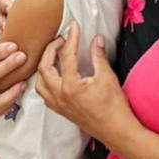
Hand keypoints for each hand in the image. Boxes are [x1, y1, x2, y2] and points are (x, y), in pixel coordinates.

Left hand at [36, 21, 140, 147]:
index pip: (67, 55)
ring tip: (54, 55)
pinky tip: (54, 76)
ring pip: (40, 82)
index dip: (71, 38)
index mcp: (70, 86)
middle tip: (61, 40)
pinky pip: (45, 94)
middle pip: (45, 67)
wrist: (117, 132)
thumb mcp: (107, 77)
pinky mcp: (61, 111)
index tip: (74, 26)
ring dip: (44, 66)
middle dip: (50, 50)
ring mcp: (58, 105)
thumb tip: (96, 40)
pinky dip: (45, 82)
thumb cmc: (114, 107)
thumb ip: (99, 56)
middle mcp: (59, 95)